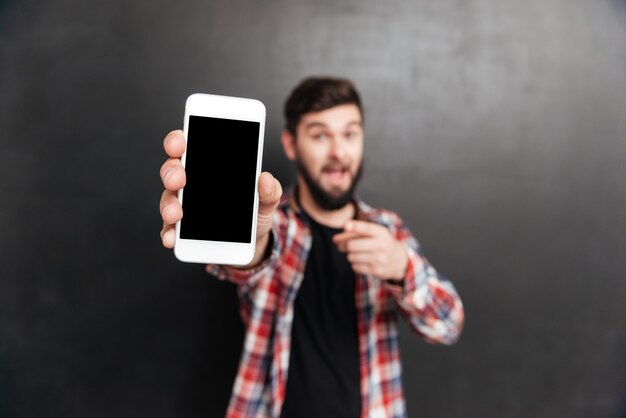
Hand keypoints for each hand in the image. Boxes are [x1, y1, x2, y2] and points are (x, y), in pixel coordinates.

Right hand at [158, 130, 281, 265]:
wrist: (254, 239)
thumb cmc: (255, 209)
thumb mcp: (266, 198)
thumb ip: (270, 189)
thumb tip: (266, 179)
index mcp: (209, 165)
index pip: (188, 144)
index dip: (178, 140)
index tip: (180, 144)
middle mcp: (192, 180)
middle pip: (172, 168)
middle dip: (172, 172)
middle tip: (179, 179)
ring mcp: (184, 204)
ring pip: (169, 198)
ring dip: (169, 204)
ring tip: (176, 214)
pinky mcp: (182, 228)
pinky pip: (170, 228)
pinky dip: (169, 232)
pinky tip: (172, 238)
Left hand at [333, 220, 408, 279]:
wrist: (399, 260)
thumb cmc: (382, 243)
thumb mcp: (374, 233)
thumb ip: (354, 232)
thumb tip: (335, 240)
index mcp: (380, 232)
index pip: (366, 228)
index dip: (354, 226)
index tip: (346, 226)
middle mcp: (381, 245)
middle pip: (351, 245)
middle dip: (344, 245)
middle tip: (344, 245)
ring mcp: (379, 259)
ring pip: (351, 257)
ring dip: (350, 255)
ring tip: (358, 253)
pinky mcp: (376, 271)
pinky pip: (354, 267)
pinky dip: (355, 264)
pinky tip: (363, 261)